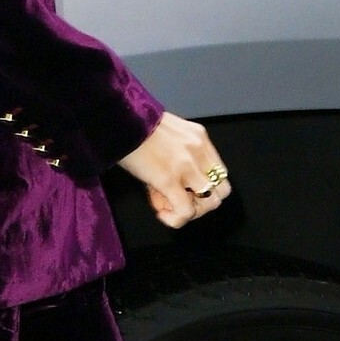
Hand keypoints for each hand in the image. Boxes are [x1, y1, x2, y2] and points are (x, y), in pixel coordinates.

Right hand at [118, 114, 232, 230]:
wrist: (117, 120)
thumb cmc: (134, 128)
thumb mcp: (165, 138)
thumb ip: (174, 160)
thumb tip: (166, 196)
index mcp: (199, 138)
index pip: (219, 172)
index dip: (205, 188)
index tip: (184, 191)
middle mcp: (199, 150)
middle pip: (222, 191)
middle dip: (201, 203)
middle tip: (178, 202)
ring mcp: (186, 165)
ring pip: (209, 203)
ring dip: (190, 212)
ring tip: (167, 206)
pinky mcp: (169, 179)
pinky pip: (185, 211)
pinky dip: (176, 220)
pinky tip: (161, 214)